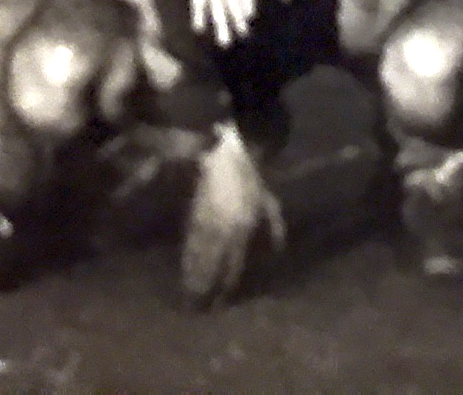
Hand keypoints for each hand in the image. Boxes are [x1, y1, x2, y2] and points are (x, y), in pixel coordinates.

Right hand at [180, 129, 284, 306]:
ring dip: (192, 276)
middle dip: (204, 287)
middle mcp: (222, 229)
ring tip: (187, 296)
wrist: (227, 155)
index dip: (226, 284)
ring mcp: (206, 222)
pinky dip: (187, 258)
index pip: (233, 264)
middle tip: (196, 308)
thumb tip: (278, 251)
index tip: (220, 303)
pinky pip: (190, 242)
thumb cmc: (252, 180)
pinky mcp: (194, 215)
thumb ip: (275, 228)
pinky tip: (184, 268)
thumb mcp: (269, 204)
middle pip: (212, 264)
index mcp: (242, 228)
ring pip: (198, 255)